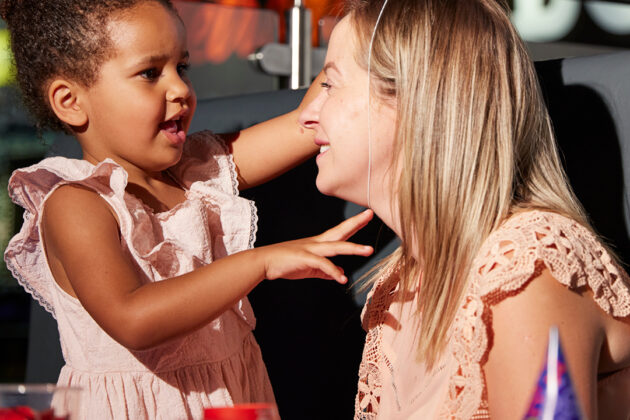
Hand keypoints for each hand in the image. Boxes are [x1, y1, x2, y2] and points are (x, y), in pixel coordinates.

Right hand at [260, 209, 374, 282]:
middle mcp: (317, 243)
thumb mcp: (310, 268)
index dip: (354, 224)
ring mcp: (310, 249)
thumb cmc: (286, 264)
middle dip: (356, 223)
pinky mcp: (304, 258)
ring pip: (336, 246)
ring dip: (353, 248)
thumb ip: (326, 271)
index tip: (367, 215)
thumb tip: (340, 273)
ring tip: (369, 250)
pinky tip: (342, 279)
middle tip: (370, 214)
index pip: (340, 231)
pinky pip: (322, 264)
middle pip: (340, 231)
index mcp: (319, 243)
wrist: (265, 262)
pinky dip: (333, 271)